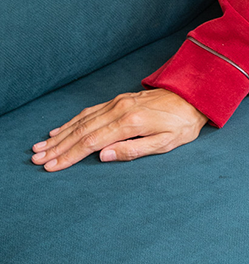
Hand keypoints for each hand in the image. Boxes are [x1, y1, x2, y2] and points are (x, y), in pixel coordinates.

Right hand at [31, 90, 207, 171]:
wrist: (195, 96)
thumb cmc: (183, 124)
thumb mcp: (166, 143)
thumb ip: (134, 150)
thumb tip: (104, 156)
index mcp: (131, 123)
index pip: (92, 143)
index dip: (70, 156)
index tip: (52, 166)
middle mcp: (120, 110)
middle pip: (81, 131)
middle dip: (57, 147)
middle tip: (37, 159)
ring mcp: (118, 103)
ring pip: (82, 120)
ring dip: (60, 134)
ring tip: (41, 146)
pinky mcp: (119, 100)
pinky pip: (90, 111)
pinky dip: (72, 121)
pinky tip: (60, 129)